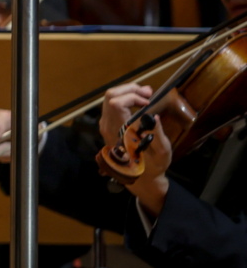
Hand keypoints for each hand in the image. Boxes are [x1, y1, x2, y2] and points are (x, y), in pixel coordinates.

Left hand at [97, 80, 178, 216]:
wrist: (139, 178)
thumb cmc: (153, 166)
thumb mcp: (162, 152)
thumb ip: (157, 133)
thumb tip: (153, 115)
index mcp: (120, 131)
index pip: (116, 103)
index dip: (132, 96)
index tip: (148, 101)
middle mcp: (108, 126)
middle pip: (110, 96)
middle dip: (130, 88)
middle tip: (149, 92)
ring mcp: (105, 125)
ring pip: (109, 98)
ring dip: (127, 92)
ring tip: (146, 96)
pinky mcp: (107, 125)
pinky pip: (111, 105)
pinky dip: (124, 98)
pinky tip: (138, 102)